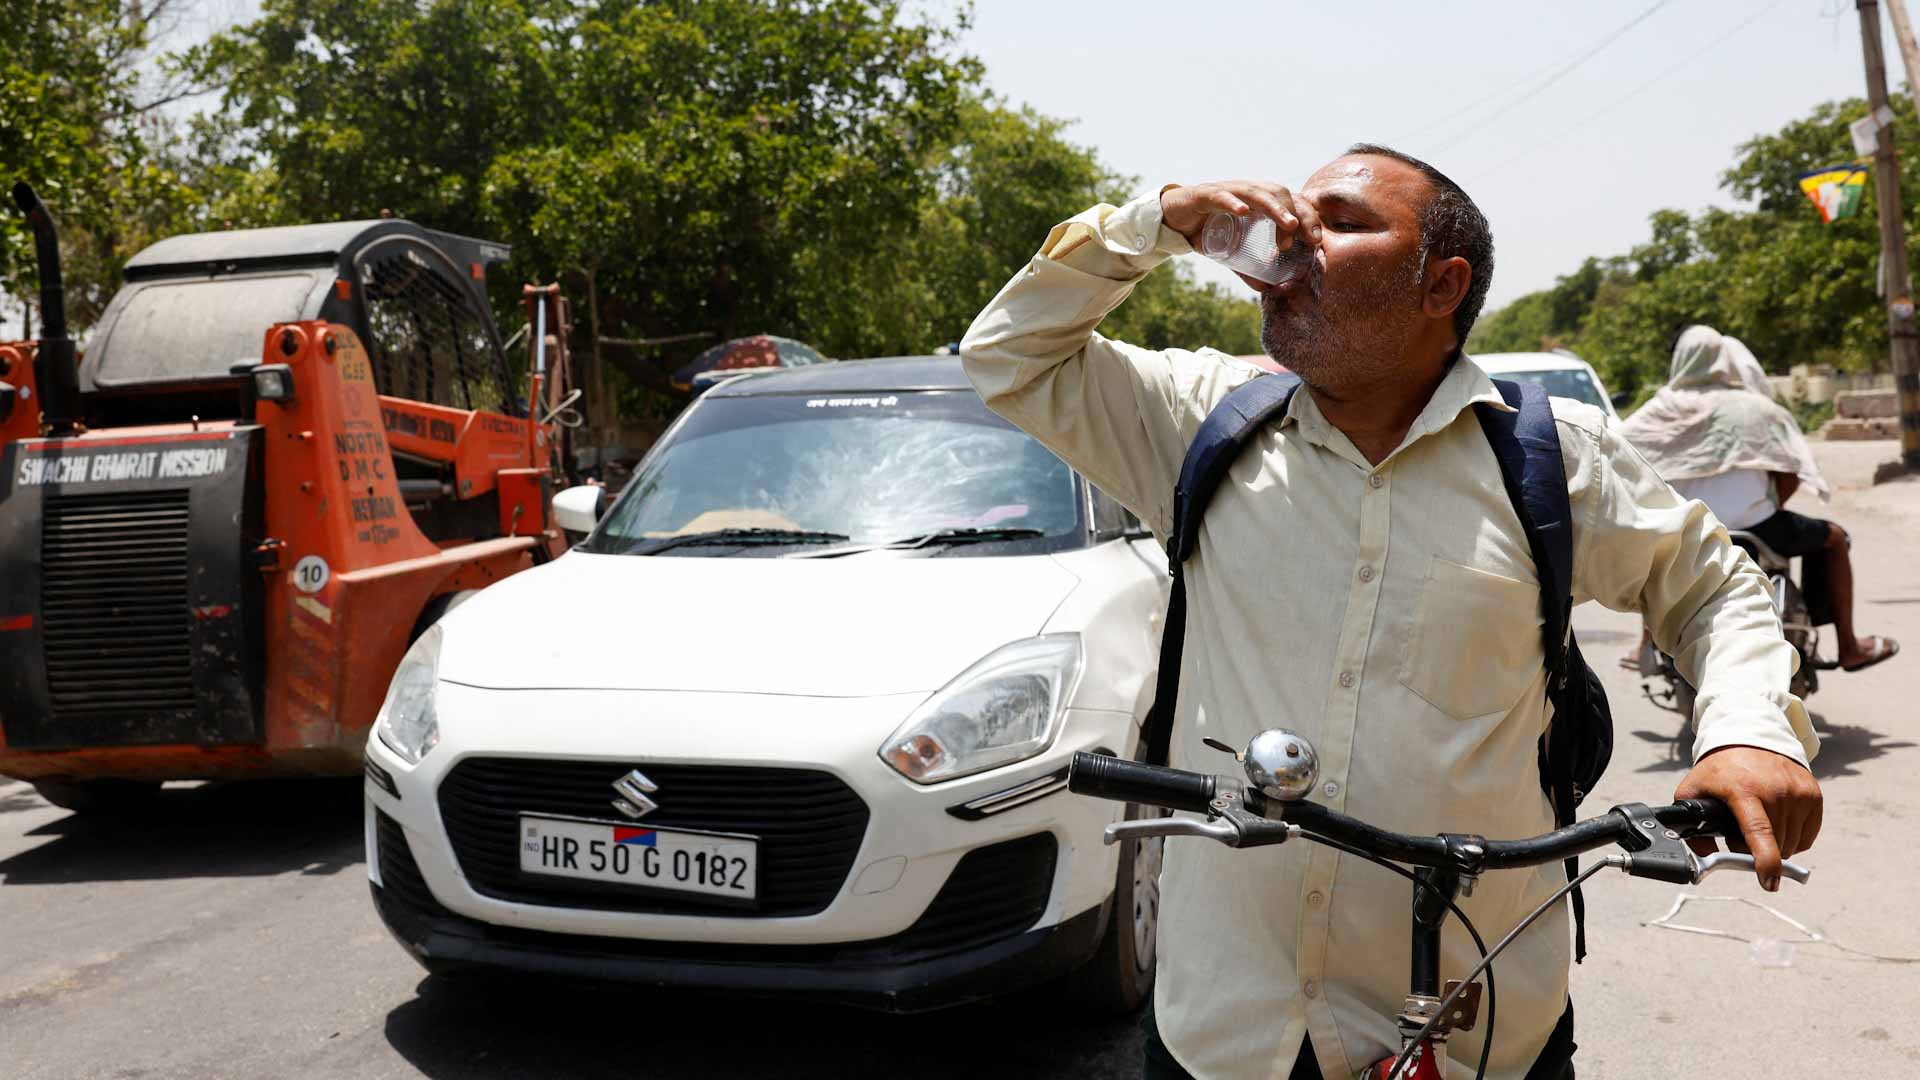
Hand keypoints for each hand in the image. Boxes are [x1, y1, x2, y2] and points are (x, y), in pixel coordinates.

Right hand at [1160, 180, 1321, 255]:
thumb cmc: (1206, 230)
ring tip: (1289, 226)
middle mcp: (1247, 191)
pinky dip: (1232, 203)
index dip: (1307, 217)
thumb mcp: (1232, 251)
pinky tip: (1243, 212)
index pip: (1290, 202)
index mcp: (1258, 201)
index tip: (1316, 240)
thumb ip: (1248, 268)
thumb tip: (1267, 289)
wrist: (1172, 221)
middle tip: (1308, 238)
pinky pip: (1221, 196)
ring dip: (1276, 209)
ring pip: (1257, 193)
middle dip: (1298, 214)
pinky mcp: (1204, 194)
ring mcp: (1227, 190)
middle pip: (1280, 193)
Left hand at [1673, 745, 1821, 890]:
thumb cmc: (1720, 769)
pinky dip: (1792, 839)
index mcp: (1744, 790)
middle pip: (1776, 846)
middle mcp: (1777, 791)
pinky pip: (1806, 837)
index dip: (1765, 861)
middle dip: (1758, 851)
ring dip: (1775, 846)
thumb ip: (1690, 824)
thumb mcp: (1693, 789)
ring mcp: (1798, 793)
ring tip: (1758, 825)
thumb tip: (1702, 858)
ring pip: (1792, 845)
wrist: (1750, 738)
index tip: (1768, 882)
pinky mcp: (1814, 795)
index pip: (1760, 832)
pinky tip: (1776, 823)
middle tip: (1740, 834)